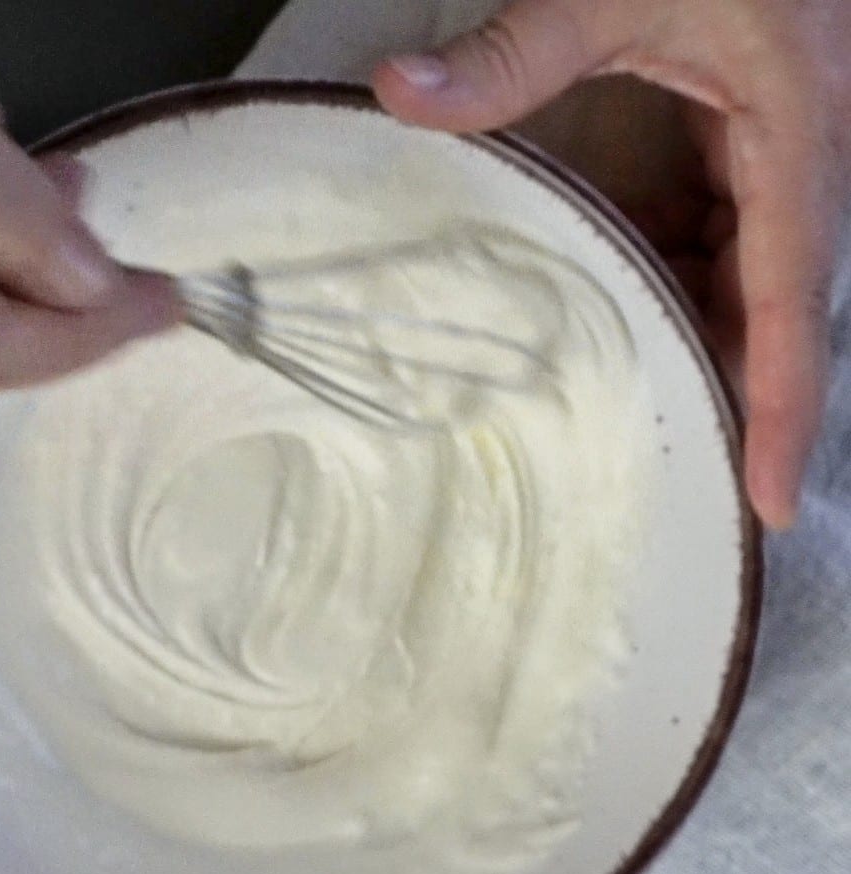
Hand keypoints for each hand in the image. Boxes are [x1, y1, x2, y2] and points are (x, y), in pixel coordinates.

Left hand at [374, 0, 850, 528]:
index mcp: (797, 138)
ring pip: (739, 285)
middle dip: (731, 396)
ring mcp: (768, 160)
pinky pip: (709, 241)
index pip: (792, 303)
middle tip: (681, 485)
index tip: (769, 501)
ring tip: (633, 423)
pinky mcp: (733, 148)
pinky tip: (613, 320)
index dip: (784, 409)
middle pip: (768, 314)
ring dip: (689, 344)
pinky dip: (666, 284)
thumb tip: (396, 96)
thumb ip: (515, 49)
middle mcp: (798, 165)